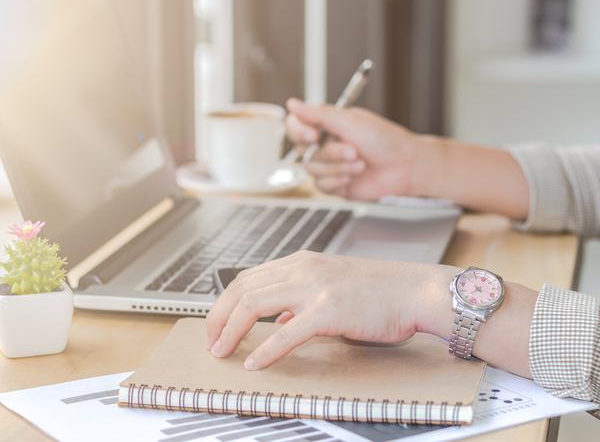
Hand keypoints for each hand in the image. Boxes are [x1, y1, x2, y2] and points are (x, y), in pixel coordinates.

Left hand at [205, 251, 457, 369]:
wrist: (415, 291)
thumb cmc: (380, 292)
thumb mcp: (332, 285)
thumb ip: (302, 299)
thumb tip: (279, 319)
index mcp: (301, 262)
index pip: (248, 278)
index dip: (225, 303)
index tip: (216, 324)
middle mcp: (303, 269)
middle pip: (242, 289)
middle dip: (218, 316)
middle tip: (211, 341)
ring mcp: (315, 287)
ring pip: (255, 304)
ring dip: (231, 331)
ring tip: (222, 351)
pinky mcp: (329, 310)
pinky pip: (285, 333)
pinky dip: (264, 350)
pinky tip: (255, 363)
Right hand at [286, 98, 426, 199]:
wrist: (405, 167)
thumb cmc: (384, 140)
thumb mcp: (350, 122)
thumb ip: (318, 114)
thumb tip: (291, 103)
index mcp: (327, 125)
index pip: (296, 125)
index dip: (299, 131)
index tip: (313, 135)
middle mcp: (325, 144)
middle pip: (303, 150)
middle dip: (330, 153)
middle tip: (353, 151)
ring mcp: (329, 166)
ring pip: (312, 170)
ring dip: (338, 168)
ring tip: (360, 164)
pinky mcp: (335, 185)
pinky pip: (321, 186)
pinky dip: (338, 181)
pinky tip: (354, 178)